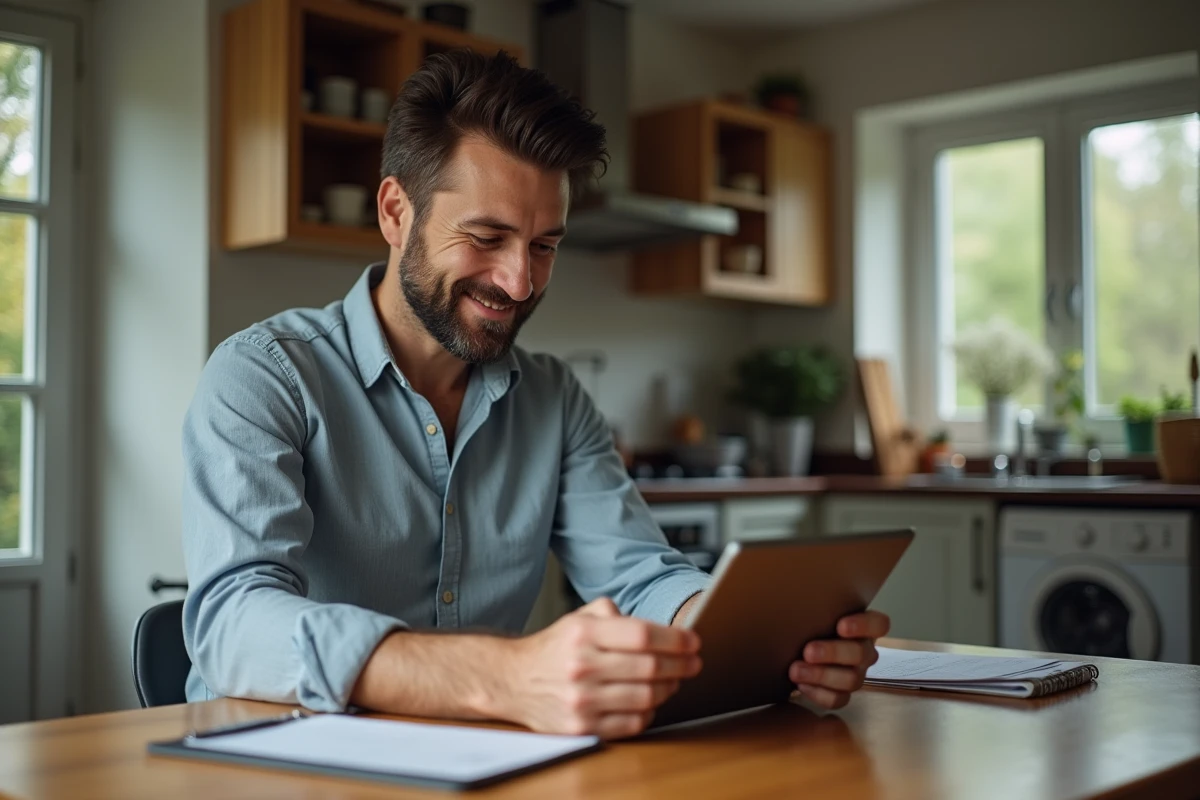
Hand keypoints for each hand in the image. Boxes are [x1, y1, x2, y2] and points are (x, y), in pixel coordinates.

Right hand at [499, 598, 701, 738]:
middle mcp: (581, 666)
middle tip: (694, 663)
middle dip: (681, 664)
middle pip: (650, 666)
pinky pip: (632, 723)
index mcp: (583, 633)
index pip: (642, 634)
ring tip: (674, 680)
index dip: (676, 639)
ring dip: (669, 688)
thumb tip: (659, 628)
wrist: (513, 680)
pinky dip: (650, 712)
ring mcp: (581, 700)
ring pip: (647, 696)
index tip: (694, 642)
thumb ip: (615, 614)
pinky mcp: (581, 728)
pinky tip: (651, 701)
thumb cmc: (555, 648)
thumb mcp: (578, 618)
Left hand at [789, 610, 889, 709]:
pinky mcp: (842, 694)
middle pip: (861, 653)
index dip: (864, 626)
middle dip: (833, 653)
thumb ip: (815, 605)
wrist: (792, 651)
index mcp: (863, 627)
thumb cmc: (806, 625)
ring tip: (796, 670)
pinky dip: (818, 694)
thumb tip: (797, 590)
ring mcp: (856, 674)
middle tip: (808, 651)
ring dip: (821, 675)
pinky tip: (801, 685)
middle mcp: (864, 650)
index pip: (879, 624)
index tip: (841, 626)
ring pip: (851, 679)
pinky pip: (838, 699)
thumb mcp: (812, 612)